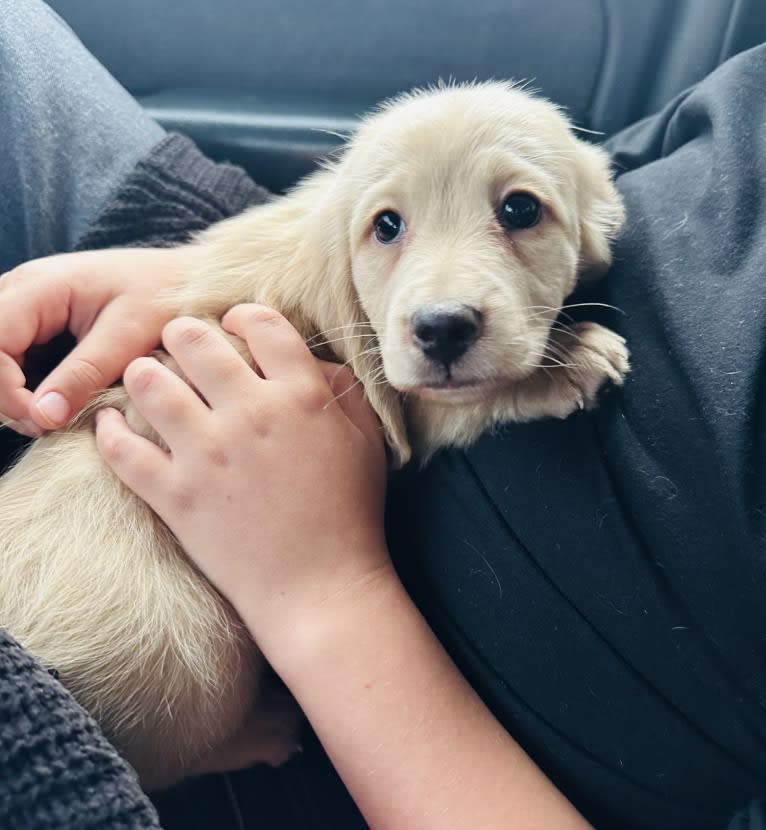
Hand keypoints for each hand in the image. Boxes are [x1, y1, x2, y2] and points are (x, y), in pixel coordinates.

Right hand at [0, 247, 191, 434]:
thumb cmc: (163, 297)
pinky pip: (13, 360)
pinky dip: (30, 387)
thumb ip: (85, 374)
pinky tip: (63, 402)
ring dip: (16, 395)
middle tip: (48, 426)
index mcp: (39, 287)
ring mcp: (25, 306)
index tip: (42, 420)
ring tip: (57, 418)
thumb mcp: (129, 337)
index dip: (4, 389)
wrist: (185, 280)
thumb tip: (42, 416)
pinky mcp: (36, 324)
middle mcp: (21, 291)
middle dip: (6, 396)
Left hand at [95, 304, 388, 647]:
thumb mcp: (365, 442)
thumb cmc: (350, 514)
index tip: (234, 323)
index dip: (243, 314)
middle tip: (179, 343)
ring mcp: (207, 455)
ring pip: (148, 382)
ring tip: (145, 378)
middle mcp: (250, 414)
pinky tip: (111, 423)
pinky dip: (109, 430)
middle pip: (194, 340)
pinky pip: (122, 449)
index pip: (261, 323)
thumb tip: (306, 357)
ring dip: (142, 372)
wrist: (321, 588)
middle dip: (181, 333)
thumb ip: (341, 389)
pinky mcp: (176, 496)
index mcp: (301, 396)